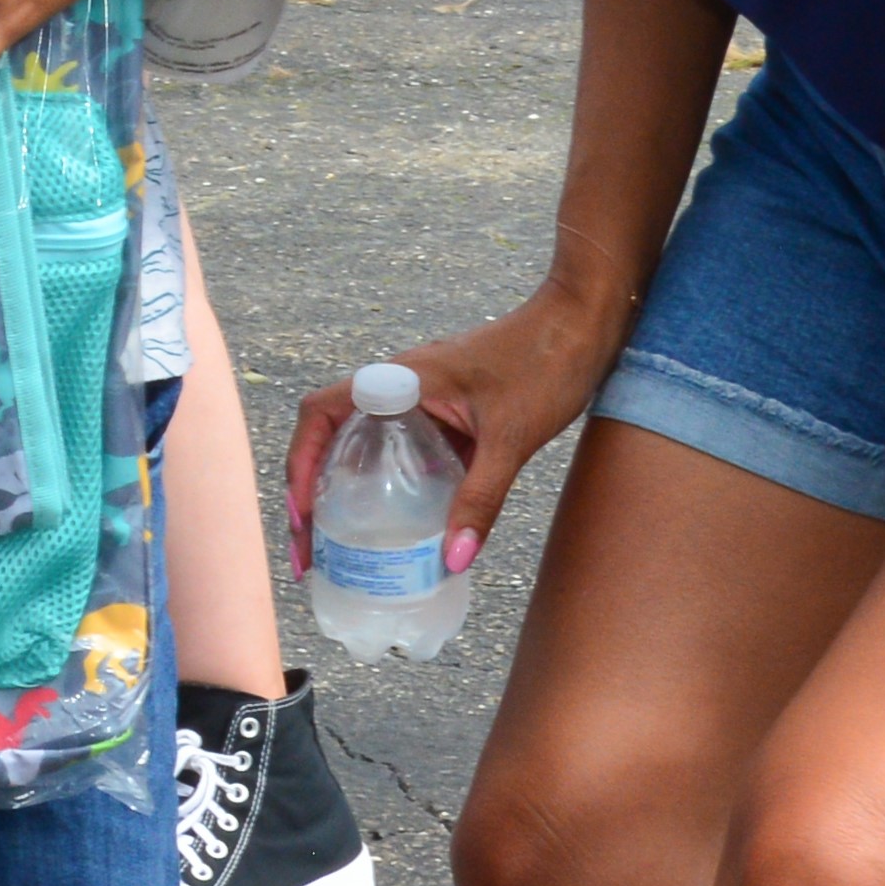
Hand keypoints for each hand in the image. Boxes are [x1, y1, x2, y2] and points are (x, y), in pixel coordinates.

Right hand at [287, 284, 622, 580]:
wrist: (584, 323)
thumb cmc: (546, 362)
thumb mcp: (510, 438)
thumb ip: (480, 499)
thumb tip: (450, 562)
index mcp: (400, 380)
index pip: (320, 414)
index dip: (300, 464)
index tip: (303, 517)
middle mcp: (400, 387)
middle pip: (332, 437)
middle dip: (312, 495)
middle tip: (310, 554)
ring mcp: (424, 399)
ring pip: (367, 447)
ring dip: (347, 494)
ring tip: (342, 550)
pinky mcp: (449, 413)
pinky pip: (405, 453)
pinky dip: (393, 489)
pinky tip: (407, 530)